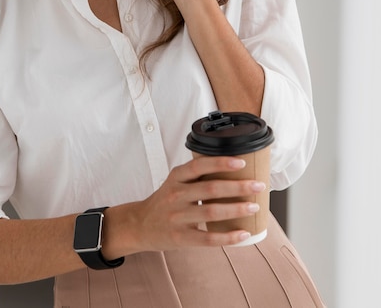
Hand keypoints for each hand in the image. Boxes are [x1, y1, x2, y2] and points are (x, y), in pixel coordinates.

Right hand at [130, 155, 264, 251]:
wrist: (140, 224)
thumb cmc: (165, 201)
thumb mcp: (175, 181)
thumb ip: (197, 176)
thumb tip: (233, 171)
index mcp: (176, 177)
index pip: (199, 166)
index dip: (221, 163)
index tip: (242, 162)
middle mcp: (176, 195)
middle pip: (210, 189)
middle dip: (238, 186)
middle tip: (258, 185)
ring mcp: (178, 217)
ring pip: (211, 212)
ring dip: (236, 209)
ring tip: (254, 207)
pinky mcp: (180, 237)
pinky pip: (207, 238)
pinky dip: (227, 236)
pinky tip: (243, 233)